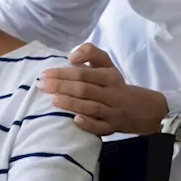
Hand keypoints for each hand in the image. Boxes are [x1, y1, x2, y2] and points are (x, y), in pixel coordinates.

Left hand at [38, 43, 168, 135]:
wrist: (139, 108)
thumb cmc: (114, 84)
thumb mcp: (107, 64)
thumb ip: (90, 53)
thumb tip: (71, 57)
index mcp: (110, 76)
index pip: (84, 74)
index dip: (63, 73)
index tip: (45, 73)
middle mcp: (112, 93)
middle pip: (85, 90)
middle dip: (61, 87)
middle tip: (42, 85)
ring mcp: (112, 112)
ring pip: (91, 108)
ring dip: (71, 104)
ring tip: (52, 100)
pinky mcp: (112, 128)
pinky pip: (100, 128)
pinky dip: (88, 124)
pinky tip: (75, 120)